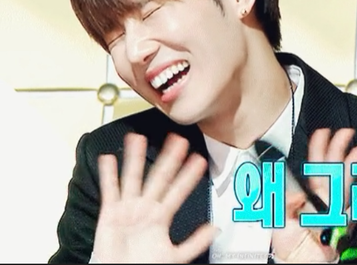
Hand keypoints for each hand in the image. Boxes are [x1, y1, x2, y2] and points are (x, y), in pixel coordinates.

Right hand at [92, 133, 216, 263]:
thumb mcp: (175, 256)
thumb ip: (195, 242)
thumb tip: (215, 229)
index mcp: (161, 216)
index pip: (178, 191)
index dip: (188, 175)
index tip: (198, 159)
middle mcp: (146, 207)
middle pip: (159, 177)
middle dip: (168, 158)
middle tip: (177, 139)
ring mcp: (128, 208)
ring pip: (133, 178)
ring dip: (135, 158)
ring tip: (138, 138)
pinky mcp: (110, 213)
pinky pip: (109, 190)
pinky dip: (108, 175)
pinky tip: (108, 159)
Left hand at [272, 128, 356, 262]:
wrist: (296, 262)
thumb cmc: (287, 240)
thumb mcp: (279, 214)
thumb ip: (286, 197)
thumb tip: (294, 187)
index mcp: (308, 193)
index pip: (314, 165)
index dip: (318, 148)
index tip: (322, 133)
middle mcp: (323, 198)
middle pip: (332, 169)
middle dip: (338, 149)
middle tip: (345, 133)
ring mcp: (335, 210)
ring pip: (345, 184)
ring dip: (352, 168)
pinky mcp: (343, 225)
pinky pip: (354, 211)